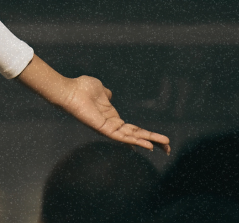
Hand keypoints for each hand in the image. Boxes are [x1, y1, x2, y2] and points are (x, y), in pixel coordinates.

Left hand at [54, 73, 171, 151]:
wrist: (69, 90)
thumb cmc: (81, 89)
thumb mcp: (100, 89)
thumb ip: (107, 94)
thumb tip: (109, 94)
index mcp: (112, 117)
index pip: (133, 129)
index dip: (146, 135)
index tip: (159, 141)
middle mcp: (112, 125)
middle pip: (136, 136)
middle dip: (153, 141)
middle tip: (168, 148)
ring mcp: (108, 128)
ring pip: (133, 138)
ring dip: (149, 142)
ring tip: (165, 146)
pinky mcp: (104, 129)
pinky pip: (121, 138)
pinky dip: (135, 142)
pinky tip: (147, 145)